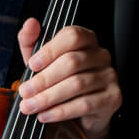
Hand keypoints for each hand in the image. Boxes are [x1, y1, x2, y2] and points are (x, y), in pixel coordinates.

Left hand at [15, 20, 121, 138]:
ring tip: (30, 106)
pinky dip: (61, 111)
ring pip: (77, 84)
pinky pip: (85, 104)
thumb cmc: (59, 81)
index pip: (72, 36)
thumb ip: (31, 40)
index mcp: (86, 39)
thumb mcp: (41, 60)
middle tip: (25, 91)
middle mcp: (101, 54)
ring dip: (48, 97)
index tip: (32, 65)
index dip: (50, 50)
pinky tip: (46, 115)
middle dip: (44, 79)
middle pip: (72, 62)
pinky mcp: (113, 97)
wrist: (80, 114)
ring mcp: (109, 76)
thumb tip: (30, 23)